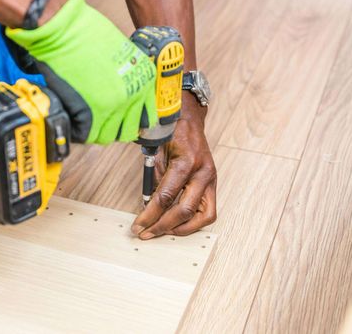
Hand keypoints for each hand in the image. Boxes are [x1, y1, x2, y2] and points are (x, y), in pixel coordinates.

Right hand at [6, 0, 157, 144]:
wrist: (64, 30)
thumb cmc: (87, 33)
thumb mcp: (122, 51)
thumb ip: (127, 74)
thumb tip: (121, 90)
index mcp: (144, 80)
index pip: (146, 115)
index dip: (132, 119)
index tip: (122, 119)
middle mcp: (133, 95)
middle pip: (128, 130)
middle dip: (114, 127)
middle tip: (101, 121)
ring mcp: (113, 107)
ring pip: (107, 136)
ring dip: (96, 130)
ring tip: (85, 119)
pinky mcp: (91, 113)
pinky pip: (85, 134)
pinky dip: (78, 130)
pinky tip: (73, 118)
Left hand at [131, 95, 216, 238]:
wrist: (189, 118)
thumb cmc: (171, 132)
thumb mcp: (156, 153)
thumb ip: (154, 181)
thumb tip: (148, 207)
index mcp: (186, 162)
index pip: (166, 197)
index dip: (150, 215)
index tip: (138, 225)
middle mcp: (202, 172)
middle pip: (184, 210)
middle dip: (163, 226)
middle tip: (146, 233)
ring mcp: (211, 179)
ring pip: (203, 216)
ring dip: (182, 228)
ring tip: (163, 231)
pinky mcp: (213, 184)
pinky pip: (207, 211)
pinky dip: (193, 221)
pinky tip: (177, 224)